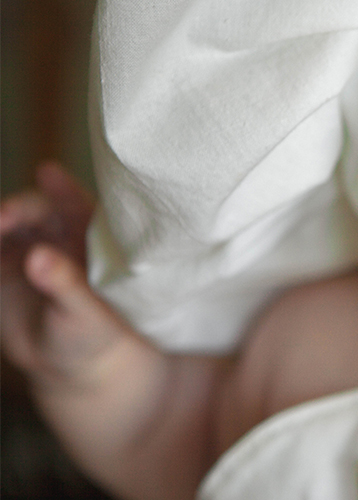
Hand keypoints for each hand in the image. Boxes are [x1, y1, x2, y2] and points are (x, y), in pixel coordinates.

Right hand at [1, 162, 130, 383]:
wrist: (71, 366)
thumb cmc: (96, 335)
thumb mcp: (85, 314)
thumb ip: (65, 286)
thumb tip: (38, 257)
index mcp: (95, 241)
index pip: (81, 206)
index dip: (64, 188)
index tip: (48, 173)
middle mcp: (62, 236)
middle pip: (36, 209)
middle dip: (17, 209)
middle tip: (1, 220)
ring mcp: (30, 247)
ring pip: (7, 224)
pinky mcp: (3, 263)